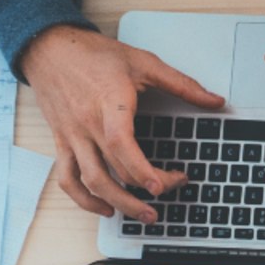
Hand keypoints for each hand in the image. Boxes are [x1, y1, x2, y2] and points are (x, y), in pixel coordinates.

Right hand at [21, 26, 224, 222]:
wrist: (49, 48)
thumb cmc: (94, 55)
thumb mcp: (143, 62)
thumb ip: (182, 84)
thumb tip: (215, 101)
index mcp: (108, 104)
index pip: (120, 144)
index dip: (140, 169)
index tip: (160, 186)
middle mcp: (87, 124)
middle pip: (112, 170)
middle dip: (144, 189)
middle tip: (171, 191)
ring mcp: (72, 136)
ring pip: (89, 181)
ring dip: (117, 204)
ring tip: (144, 216)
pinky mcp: (62, 142)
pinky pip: (67, 178)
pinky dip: (84, 199)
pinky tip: (105, 208)